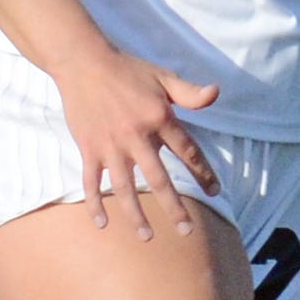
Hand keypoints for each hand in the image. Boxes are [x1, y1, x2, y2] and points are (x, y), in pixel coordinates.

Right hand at [52, 48, 221, 239]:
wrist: (84, 63)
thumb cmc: (127, 69)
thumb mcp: (163, 77)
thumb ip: (189, 92)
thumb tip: (216, 94)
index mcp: (159, 118)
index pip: (187, 152)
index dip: (203, 172)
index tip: (215, 191)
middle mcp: (136, 137)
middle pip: (159, 179)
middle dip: (174, 207)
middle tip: (186, 231)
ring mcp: (110, 146)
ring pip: (125, 188)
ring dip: (136, 214)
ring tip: (146, 236)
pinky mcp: (89, 149)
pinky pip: (92, 182)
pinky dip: (95, 203)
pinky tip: (103, 223)